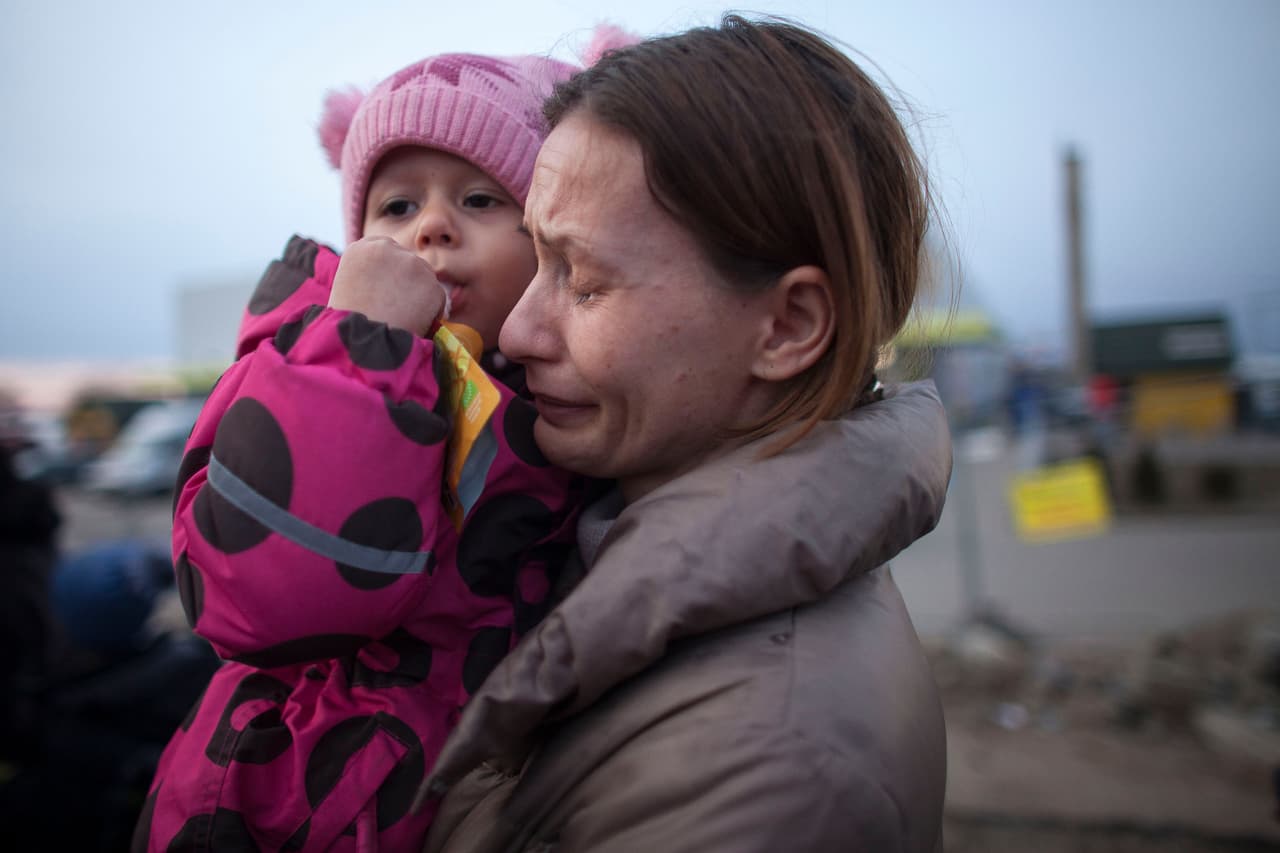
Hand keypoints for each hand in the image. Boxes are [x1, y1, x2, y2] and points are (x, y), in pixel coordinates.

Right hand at [328, 237, 445, 335]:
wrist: (359, 345)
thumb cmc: (347, 326)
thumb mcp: (348, 288)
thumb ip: (370, 274)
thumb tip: (393, 280)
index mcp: (360, 248)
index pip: (386, 249)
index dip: (389, 272)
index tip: (384, 289)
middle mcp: (387, 248)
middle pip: (408, 262)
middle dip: (406, 283)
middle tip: (394, 309)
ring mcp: (412, 264)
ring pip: (425, 279)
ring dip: (418, 297)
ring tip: (400, 319)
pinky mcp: (431, 284)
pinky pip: (437, 299)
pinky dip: (430, 313)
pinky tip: (412, 325)